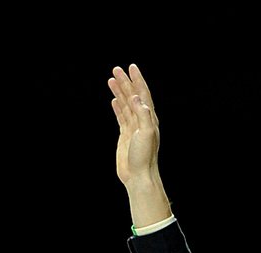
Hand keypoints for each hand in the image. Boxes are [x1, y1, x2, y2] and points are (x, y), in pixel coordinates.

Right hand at [109, 64, 164, 198]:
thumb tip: (136, 97)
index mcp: (149, 118)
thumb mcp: (146, 133)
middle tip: (116, 70)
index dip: (137, 80)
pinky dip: (118, 106)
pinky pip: (121, 116)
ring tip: (112, 80)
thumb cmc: (144, 157)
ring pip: (126, 104)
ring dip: (120, 92)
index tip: (130, 68)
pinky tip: (114, 99)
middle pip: (133, 96)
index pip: (143, 93)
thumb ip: (143, 114)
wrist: (138, 176)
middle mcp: (142, 120)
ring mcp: (133, 127)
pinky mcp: (125, 135)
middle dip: (125, 82)